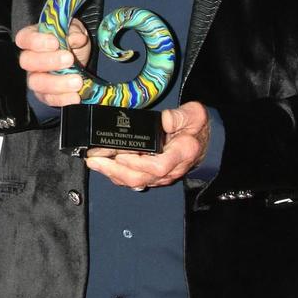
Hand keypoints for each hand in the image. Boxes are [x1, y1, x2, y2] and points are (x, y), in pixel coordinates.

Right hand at [15, 23, 91, 107]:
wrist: (77, 56)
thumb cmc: (70, 40)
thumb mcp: (75, 30)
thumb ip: (74, 32)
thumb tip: (76, 38)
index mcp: (33, 39)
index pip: (24, 39)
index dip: (36, 41)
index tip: (54, 42)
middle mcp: (30, 59)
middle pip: (27, 62)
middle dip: (48, 61)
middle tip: (69, 59)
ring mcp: (35, 78)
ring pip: (36, 83)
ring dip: (57, 83)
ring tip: (77, 81)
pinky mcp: (44, 94)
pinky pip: (48, 99)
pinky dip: (62, 98)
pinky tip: (76, 95)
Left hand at [85, 101, 210, 189]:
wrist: (203, 141)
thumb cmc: (197, 128)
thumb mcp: (194, 114)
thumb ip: (179, 116)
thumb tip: (163, 120)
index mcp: (181, 153)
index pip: (158, 166)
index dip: (138, 164)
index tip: (121, 156)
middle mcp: (170, 169)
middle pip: (141, 178)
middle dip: (115, 171)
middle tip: (95, 160)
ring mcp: (161, 175)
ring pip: (135, 182)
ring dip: (112, 174)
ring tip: (94, 163)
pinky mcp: (153, 175)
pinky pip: (134, 180)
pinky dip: (117, 175)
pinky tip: (103, 167)